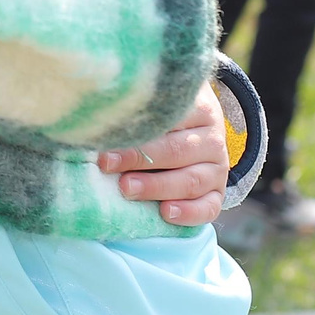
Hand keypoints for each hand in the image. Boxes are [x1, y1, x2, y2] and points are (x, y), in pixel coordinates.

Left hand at [97, 88, 229, 226]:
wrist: (195, 129)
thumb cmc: (164, 115)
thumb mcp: (155, 101)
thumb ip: (135, 107)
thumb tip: (95, 114)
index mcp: (199, 109)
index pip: (169, 119)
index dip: (135, 129)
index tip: (104, 138)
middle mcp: (213, 138)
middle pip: (175, 151)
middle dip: (138, 159)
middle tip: (107, 165)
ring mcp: (218, 167)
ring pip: (191, 181)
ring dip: (157, 187)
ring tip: (127, 189)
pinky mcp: (218, 192)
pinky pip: (209, 207)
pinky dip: (189, 213)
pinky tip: (165, 213)